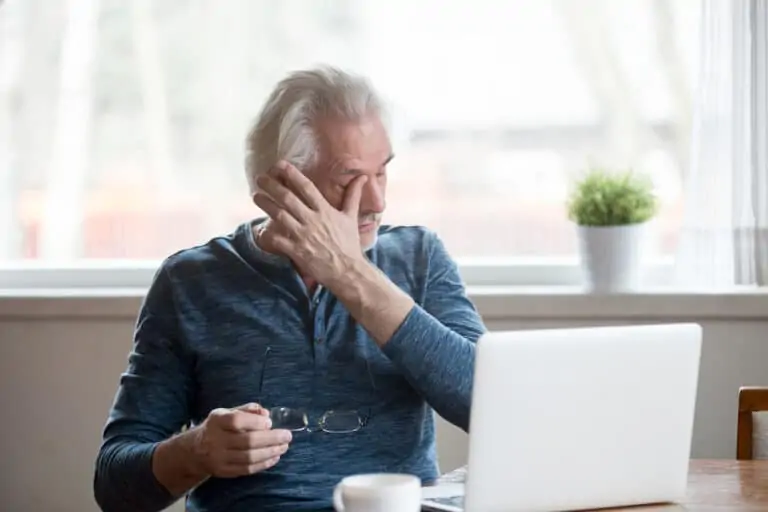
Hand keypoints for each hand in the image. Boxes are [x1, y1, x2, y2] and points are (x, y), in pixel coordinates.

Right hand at [193, 403, 291, 477]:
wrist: (195, 451)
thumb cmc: (218, 427)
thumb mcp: (228, 412)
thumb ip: (247, 410)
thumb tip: (266, 413)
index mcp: (217, 421)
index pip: (236, 421)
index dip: (255, 422)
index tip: (270, 422)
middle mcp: (216, 440)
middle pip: (247, 441)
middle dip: (271, 439)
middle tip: (287, 436)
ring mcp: (219, 458)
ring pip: (249, 457)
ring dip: (270, 452)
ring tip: (284, 446)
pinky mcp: (224, 471)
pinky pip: (247, 469)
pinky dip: (264, 464)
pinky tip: (275, 457)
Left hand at [253, 160, 367, 285]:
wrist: (347, 270)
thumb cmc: (349, 243)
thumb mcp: (351, 217)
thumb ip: (353, 195)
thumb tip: (363, 177)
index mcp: (325, 210)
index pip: (306, 187)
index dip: (292, 174)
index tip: (280, 165)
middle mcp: (312, 220)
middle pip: (287, 198)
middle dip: (271, 186)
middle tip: (259, 178)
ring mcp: (303, 235)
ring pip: (279, 215)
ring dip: (265, 204)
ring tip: (256, 196)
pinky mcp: (296, 251)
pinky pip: (277, 239)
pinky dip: (267, 233)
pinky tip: (259, 227)